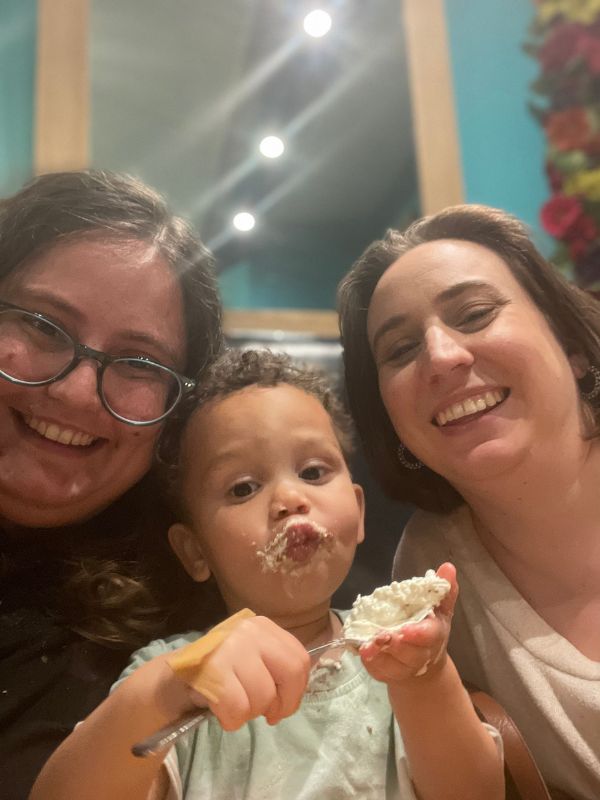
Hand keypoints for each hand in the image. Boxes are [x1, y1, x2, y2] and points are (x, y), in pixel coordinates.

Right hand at [182, 615, 310, 730]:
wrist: (174, 677)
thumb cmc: (220, 670)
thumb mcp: (252, 657)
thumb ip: (276, 667)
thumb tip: (295, 693)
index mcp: (262, 626)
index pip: (300, 659)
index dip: (296, 689)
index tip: (283, 704)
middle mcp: (249, 631)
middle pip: (290, 673)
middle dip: (283, 703)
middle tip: (268, 715)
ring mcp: (230, 648)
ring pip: (264, 696)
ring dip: (251, 713)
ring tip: (236, 707)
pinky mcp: (213, 670)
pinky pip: (238, 708)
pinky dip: (232, 720)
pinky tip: (222, 712)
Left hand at [358, 562, 457, 684]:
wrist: (423, 662)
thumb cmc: (430, 627)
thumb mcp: (439, 607)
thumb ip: (443, 588)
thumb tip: (448, 567)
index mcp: (434, 634)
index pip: (429, 635)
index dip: (418, 634)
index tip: (405, 629)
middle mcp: (421, 654)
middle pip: (410, 654)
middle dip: (396, 646)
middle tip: (382, 635)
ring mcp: (404, 667)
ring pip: (393, 666)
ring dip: (379, 656)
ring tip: (367, 646)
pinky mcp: (387, 673)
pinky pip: (378, 671)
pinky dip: (370, 663)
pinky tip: (361, 651)